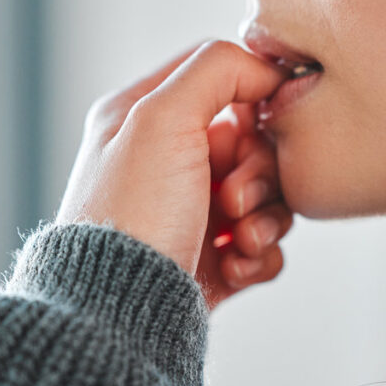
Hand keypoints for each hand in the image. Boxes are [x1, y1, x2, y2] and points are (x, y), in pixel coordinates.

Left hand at [54, 39, 291, 281]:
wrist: (118, 317)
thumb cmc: (131, 216)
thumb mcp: (161, 118)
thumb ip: (215, 70)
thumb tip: (264, 68)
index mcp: (143, 118)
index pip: (216, 75)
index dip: (251, 92)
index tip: (264, 117)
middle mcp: (165, 161)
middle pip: (251, 140)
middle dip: (257, 171)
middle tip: (234, 199)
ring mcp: (190, 212)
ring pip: (266, 193)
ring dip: (266, 216)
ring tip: (239, 239)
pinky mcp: (212, 259)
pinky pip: (264, 243)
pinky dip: (260, 255)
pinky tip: (235, 266)